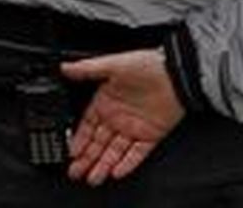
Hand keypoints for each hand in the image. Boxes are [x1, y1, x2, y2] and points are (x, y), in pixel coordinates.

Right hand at [60, 49, 184, 186]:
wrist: (177, 73)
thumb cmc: (147, 64)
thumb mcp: (113, 64)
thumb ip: (88, 69)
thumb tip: (66, 67)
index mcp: (106, 101)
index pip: (88, 126)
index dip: (79, 140)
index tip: (71, 153)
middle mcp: (118, 117)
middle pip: (98, 143)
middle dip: (86, 159)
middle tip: (75, 172)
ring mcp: (134, 128)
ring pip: (115, 152)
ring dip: (103, 165)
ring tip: (92, 179)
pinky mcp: (151, 135)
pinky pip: (137, 153)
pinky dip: (128, 163)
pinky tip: (117, 172)